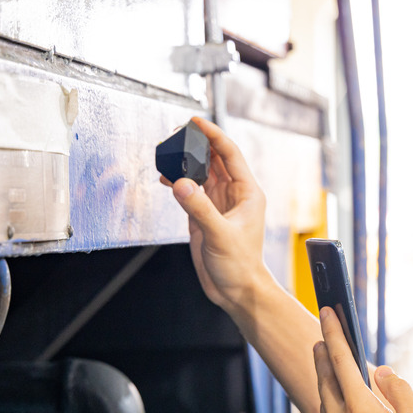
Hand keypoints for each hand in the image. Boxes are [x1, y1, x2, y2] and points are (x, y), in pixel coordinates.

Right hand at [161, 116, 269, 309]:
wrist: (236, 290)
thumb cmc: (240, 266)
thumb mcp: (220, 235)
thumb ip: (200, 209)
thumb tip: (181, 184)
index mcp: (246, 193)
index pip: (229, 154)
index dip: (214, 135)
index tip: (196, 122)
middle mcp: (233, 195)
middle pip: (214, 159)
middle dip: (196, 144)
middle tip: (177, 133)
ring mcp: (217, 204)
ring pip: (201, 173)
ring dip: (186, 162)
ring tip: (168, 152)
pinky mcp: (203, 215)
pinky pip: (190, 191)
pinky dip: (178, 182)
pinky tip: (166, 177)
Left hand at [313, 307, 412, 412]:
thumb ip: (399, 391)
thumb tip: (382, 373)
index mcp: (358, 408)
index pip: (341, 359)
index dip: (335, 332)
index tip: (328, 312)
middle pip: (324, 381)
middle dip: (323, 357)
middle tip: (322, 339)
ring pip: (325, 412)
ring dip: (329, 394)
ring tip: (337, 386)